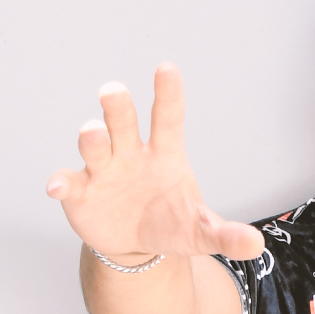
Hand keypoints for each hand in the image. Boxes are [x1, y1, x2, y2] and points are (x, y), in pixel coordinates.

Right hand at [46, 62, 263, 262]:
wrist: (136, 245)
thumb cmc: (171, 223)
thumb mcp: (201, 232)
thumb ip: (226, 235)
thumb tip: (257, 246)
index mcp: (164, 154)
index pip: (167, 118)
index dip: (167, 93)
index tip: (166, 67)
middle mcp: (130, 153)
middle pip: (123, 122)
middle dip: (117, 107)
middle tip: (113, 91)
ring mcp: (103, 170)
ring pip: (95, 147)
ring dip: (92, 139)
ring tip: (92, 133)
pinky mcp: (80, 193)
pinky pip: (68, 183)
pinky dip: (61, 184)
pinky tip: (57, 187)